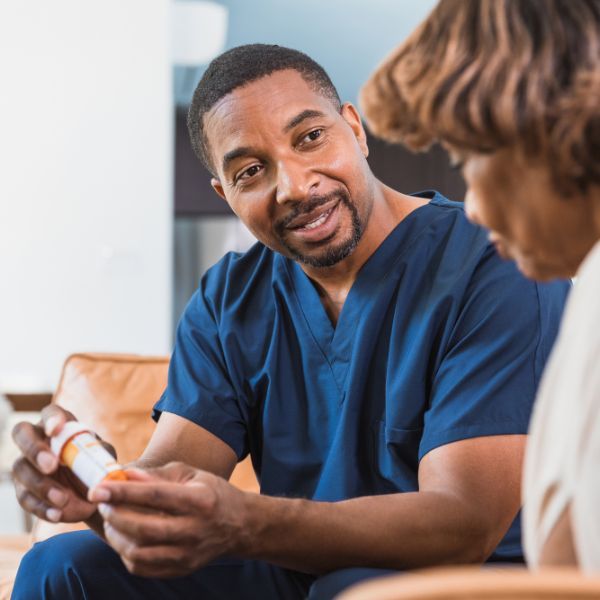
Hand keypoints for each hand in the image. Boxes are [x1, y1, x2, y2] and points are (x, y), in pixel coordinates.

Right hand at [12, 406, 98, 522]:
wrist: (90, 491)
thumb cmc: (96, 463)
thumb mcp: (104, 455)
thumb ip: (102, 455)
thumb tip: (100, 466)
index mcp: (60, 424)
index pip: (51, 412)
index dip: (51, 419)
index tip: (56, 430)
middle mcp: (37, 438)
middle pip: (22, 434)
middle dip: (35, 450)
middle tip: (52, 466)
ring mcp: (26, 463)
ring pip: (21, 468)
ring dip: (41, 485)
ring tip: (62, 500)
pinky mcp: (23, 488)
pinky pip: (25, 497)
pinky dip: (41, 508)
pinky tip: (57, 514)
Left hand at [89, 462, 247, 577]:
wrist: (239, 525)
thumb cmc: (210, 492)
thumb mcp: (190, 474)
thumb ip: (156, 475)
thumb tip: (123, 475)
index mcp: (200, 500)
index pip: (155, 496)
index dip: (123, 492)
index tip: (98, 488)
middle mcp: (195, 530)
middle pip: (144, 528)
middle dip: (115, 515)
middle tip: (103, 503)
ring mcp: (188, 554)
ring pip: (139, 553)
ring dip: (116, 536)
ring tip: (112, 520)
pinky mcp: (181, 569)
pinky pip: (142, 568)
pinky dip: (126, 552)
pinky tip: (125, 537)